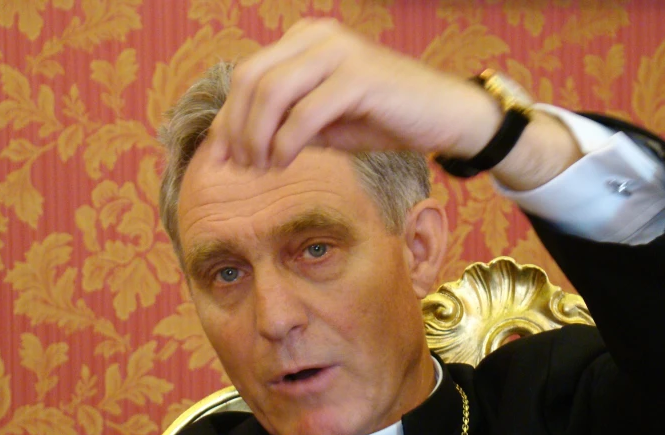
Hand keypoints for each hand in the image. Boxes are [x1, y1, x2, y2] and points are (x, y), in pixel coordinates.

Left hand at [208, 18, 502, 168]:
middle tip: (240, 167)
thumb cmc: (383, 118)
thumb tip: (239, 146)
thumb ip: (284, 123)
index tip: (219, 157)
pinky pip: (305, 112)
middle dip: (236, 128)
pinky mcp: (359, 76)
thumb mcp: (324, 121)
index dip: (227, 118)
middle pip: (251, 79)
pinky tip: (283, 162)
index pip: (248, 75)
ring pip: (272, 92)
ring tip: (261, 168)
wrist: (444, 116)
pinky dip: (286, 141)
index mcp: (306, 40)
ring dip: (257, 136)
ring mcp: (338, 52)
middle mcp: (317, 36)